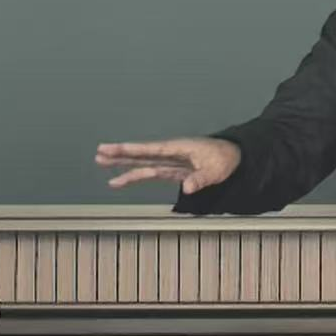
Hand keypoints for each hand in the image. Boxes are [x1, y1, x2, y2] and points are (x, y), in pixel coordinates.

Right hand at [94, 137, 241, 194]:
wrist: (236, 157)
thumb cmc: (226, 159)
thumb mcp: (216, 170)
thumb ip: (201, 179)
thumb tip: (187, 187)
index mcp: (179, 148)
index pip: (150, 150)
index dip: (130, 149)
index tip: (112, 148)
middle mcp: (171, 153)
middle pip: (141, 154)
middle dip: (120, 153)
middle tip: (99, 152)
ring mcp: (171, 161)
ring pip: (142, 163)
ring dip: (123, 164)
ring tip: (101, 162)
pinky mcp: (173, 170)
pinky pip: (150, 172)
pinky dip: (135, 175)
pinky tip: (121, 180)